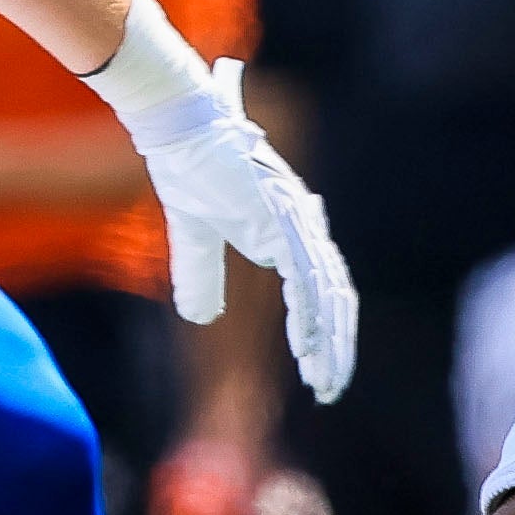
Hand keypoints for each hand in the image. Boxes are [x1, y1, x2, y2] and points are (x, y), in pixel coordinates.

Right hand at [86, 0, 357, 400]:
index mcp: (289, 230)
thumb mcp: (192, 236)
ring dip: (327, 342)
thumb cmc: (189, 167)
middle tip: (331, 389)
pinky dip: (308, 314)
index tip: (319, 372)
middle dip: (337, 346)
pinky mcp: (280, 216)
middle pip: (335, 296)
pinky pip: (304, 275)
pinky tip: (307, 346)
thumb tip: (201, 317)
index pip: (321, 290)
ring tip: (324, 381)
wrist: (178, 126)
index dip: (324, 332)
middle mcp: (303, 225)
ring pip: (326, 293)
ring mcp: (296, 220)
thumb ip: (200, 274)